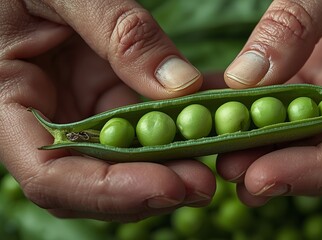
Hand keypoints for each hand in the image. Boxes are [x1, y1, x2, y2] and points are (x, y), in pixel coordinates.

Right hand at [0, 1, 214, 220]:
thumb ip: (119, 33)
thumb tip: (181, 85)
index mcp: (8, 100)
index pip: (50, 174)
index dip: (107, 191)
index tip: (167, 187)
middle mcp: (44, 118)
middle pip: (91, 181)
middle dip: (147, 191)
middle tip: (202, 184)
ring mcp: (78, 110)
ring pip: (121, 162)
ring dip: (167, 169)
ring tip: (211, 162)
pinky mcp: (105, 98)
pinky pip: (140, 127)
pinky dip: (173, 132)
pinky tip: (206, 127)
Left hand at [218, 0, 321, 205]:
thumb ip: (300, 20)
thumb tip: (247, 78)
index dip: (321, 169)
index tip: (265, 176)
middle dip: (281, 169)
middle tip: (230, 173)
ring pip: (302, 134)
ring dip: (259, 150)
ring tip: (216, 156)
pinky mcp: (313, 77)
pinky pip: (280, 104)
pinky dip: (247, 113)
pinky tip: (213, 117)